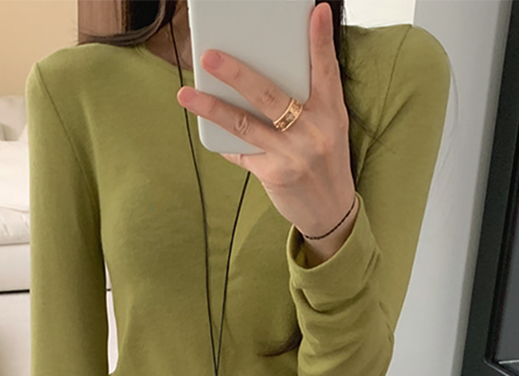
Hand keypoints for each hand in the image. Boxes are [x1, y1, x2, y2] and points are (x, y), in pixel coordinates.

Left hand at [176, 3, 356, 259]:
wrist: (331, 212)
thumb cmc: (325, 162)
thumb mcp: (329, 127)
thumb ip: (307, 102)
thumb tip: (268, 75)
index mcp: (331, 112)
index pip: (326, 70)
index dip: (320, 40)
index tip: (316, 12)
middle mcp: (314, 131)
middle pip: (269, 95)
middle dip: (237, 73)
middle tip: (211, 57)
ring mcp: (293, 154)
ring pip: (244, 124)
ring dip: (212, 107)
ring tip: (187, 94)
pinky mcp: (275, 174)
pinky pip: (241, 152)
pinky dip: (224, 140)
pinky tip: (206, 127)